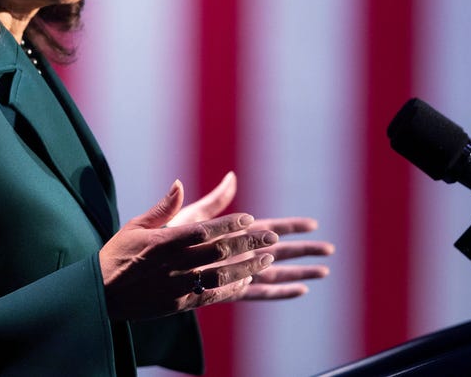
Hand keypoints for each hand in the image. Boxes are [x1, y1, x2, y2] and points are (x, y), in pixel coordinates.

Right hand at [98, 180, 277, 320]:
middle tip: (272, 238)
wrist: (100, 293)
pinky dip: (232, 288)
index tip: (250, 218)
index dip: (230, 224)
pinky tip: (247, 280)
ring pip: (221, 276)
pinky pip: (212, 297)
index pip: (204, 230)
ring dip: (247, 267)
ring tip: (267, 259)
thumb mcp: (135, 225)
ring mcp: (178, 286)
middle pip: (219, 252)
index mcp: (163, 241)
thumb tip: (180, 183)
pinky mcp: (179, 304)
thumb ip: (164, 207)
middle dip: (249, 243)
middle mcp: (173, 263)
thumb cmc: (118, 254)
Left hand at [168, 172, 334, 300]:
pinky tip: (300, 291)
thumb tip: (233, 177)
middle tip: (330, 250)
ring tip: (325, 272)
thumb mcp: (188, 217)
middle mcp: (237, 254)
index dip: (291, 226)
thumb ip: (212, 202)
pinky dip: (279, 293)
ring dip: (299, 273)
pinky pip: (258, 294)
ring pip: (274, 274)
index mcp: (231, 234)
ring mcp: (234, 274)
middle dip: (304, 250)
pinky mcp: (227, 291)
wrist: (140, 272)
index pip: (268, 227)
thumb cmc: (160, 241)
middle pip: (279, 251)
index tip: (313, 223)